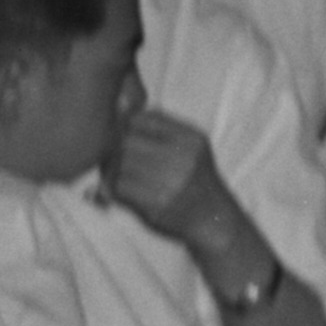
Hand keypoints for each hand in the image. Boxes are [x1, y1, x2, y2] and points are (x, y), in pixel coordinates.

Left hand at [102, 105, 232, 252]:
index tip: (126, 136)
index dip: (127, 126)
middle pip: (127, 141)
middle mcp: (183, 159)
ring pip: (119, 164)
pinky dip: (113, 187)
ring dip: (111, 168)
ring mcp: (170, 183)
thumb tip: (124, 106)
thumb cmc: (197, 178)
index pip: (142, 119)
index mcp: (191, 139)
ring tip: (116, 172)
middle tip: (113, 156)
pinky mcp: (156, 205)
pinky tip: (120, 189)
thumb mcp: (193, 145)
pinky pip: (119, 188)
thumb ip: (164, 125)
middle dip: (115, 148)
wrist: (213, 219)